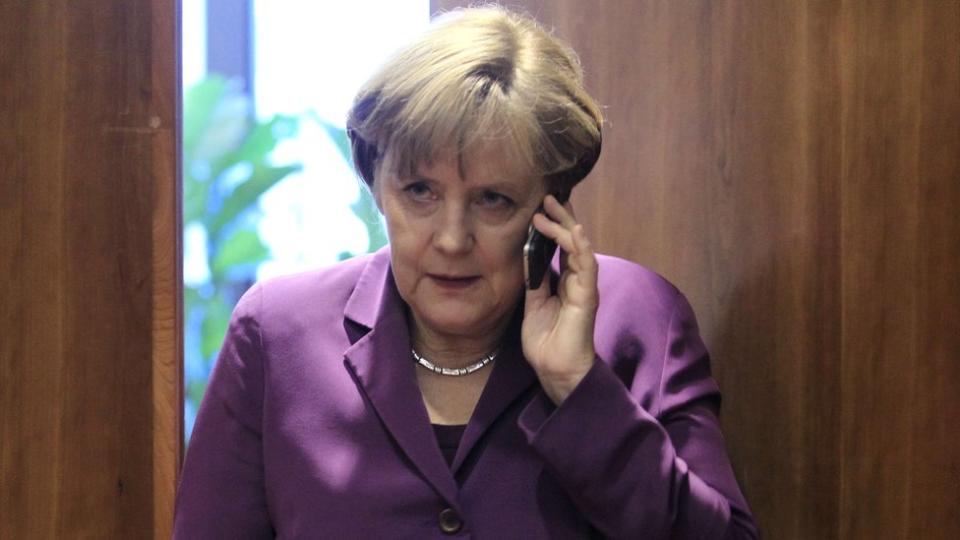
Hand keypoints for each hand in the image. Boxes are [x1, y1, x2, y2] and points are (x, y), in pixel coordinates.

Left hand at [522, 195, 598, 404]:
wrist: (556, 370)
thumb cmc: (546, 341)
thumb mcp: (533, 303)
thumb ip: (534, 279)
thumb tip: (527, 253)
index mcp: (564, 281)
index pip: (562, 246)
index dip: (553, 225)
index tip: (540, 206)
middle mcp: (577, 279)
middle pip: (572, 240)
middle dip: (561, 217)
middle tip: (547, 197)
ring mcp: (584, 286)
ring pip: (579, 247)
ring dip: (565, 226)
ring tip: (550, 208)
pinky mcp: (588, 296)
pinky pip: (587, 266)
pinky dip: (581, 247)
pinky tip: (574, 231)